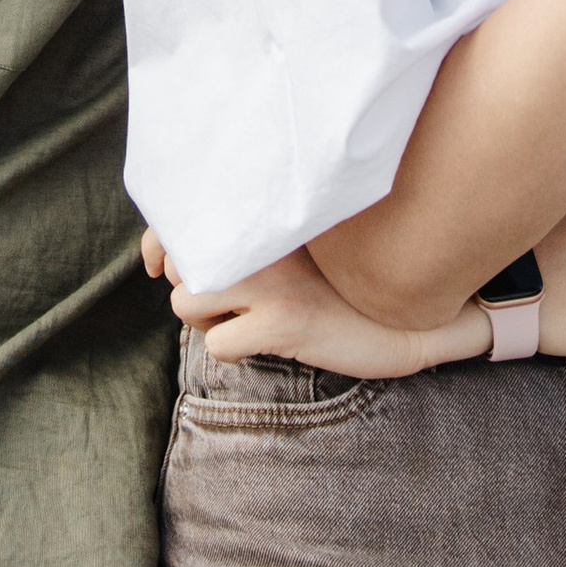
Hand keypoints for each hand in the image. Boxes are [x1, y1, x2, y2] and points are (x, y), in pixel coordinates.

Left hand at [167, 241, 486, 377]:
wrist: (405, 319)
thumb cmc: (341, 285)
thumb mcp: (295, 248)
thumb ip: (250, 235)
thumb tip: (174, 253)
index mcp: (267, 215)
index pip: (184, 216)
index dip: (159, 244)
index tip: (160, 266)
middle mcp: (265, 239)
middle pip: (179, 263)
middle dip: (192, 287)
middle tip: (229, 301)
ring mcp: (273, 280)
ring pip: (187, 303)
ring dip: (206, 321)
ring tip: (242, 321)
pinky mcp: (284, 321)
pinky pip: (217, 346)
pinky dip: (231, 351)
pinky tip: (261, 343)